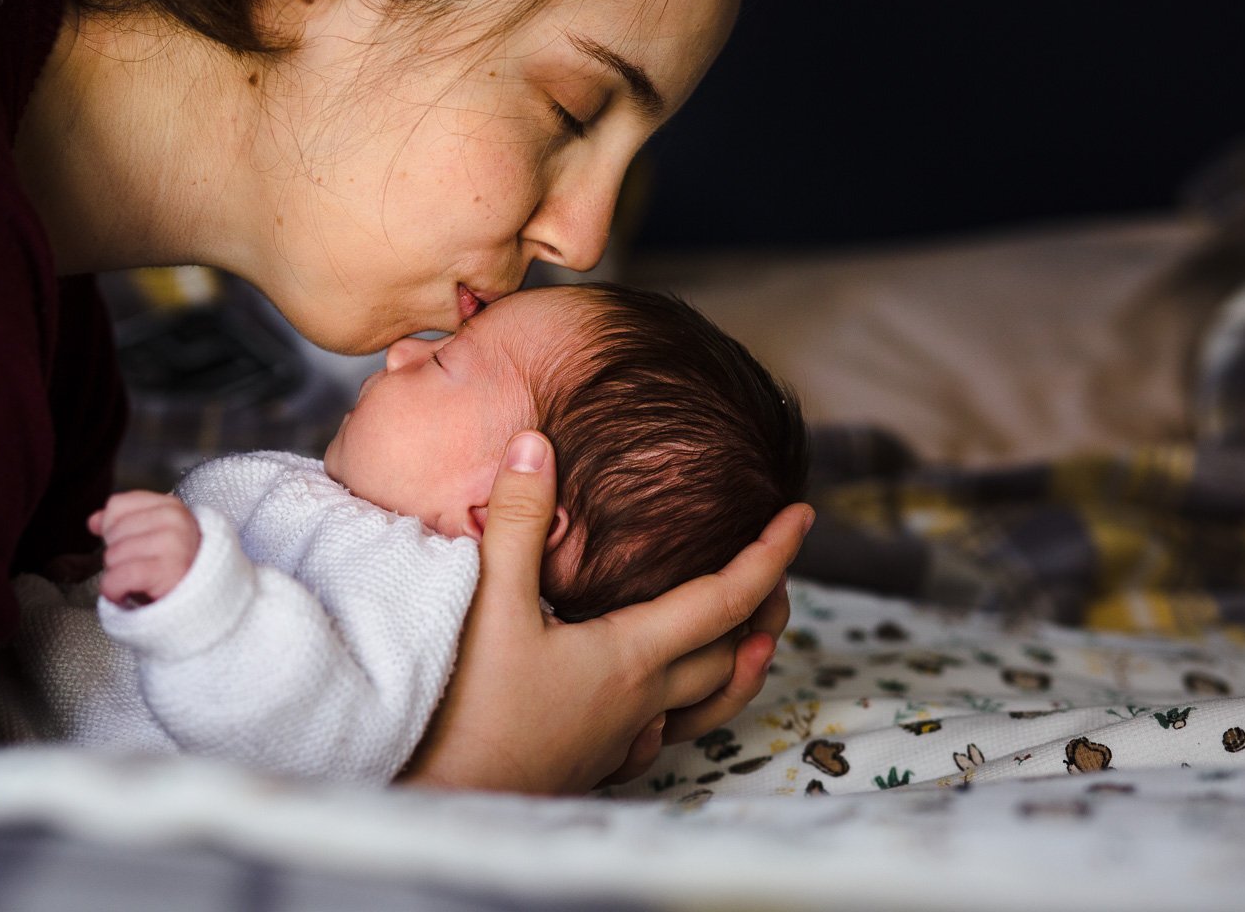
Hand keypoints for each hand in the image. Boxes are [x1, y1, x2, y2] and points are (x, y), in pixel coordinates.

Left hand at [89, 491, 201, 605]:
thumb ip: (123, 522)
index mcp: (171, 507)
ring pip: (112, 556)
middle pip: (113, 533)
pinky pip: (117, 577)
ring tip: (140, 581)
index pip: (118, 505)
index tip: (131, 544)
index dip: (113, 528)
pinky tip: (126, 594)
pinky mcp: (165, 571)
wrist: (206, 600)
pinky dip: (114, 591)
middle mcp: (174, 521)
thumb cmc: (179, 569)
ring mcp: (172, 544)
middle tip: (142, 566)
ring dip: (118, 576)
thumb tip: (94, 520)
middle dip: (118, 555)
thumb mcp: (155, 536)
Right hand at [399, 431, 811, 793]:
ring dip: (737, 666)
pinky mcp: (593, 761)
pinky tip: (661, 708)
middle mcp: (642, 701)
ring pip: (706, 704)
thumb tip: (537, 444)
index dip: (770, 555)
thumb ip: (518, 522)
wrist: (442, 799)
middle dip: (764, 608)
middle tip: (777, 569)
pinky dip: (683, 710)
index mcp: (632, 656)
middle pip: (728, 653)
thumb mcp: (490, 603)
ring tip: (753, 643)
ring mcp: (620, 738)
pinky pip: (661, 733)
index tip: (802, 516)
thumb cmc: (469, 708)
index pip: (724, 599)